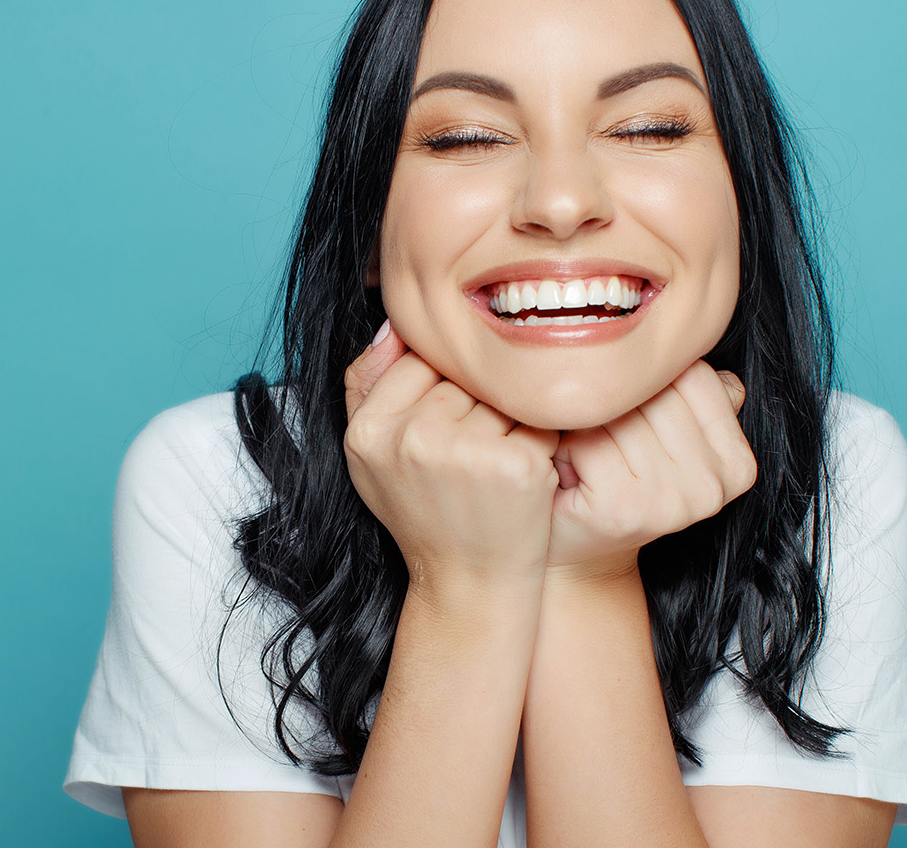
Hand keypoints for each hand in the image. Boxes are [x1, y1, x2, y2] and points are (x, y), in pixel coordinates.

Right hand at [343, 320, 561, 598]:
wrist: (466, 584)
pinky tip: (521, 474)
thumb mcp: (371, 454)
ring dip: (508, 419)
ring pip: (502, 392)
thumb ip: (366, 383)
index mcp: (369, 431)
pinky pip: (539, 418)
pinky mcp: (516, 466)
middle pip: (463, 374)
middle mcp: (413, 438)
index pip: (418, 358)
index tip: (445, 429)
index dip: (440, 390)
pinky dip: (540, 440)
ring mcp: (466, 452)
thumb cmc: (424, 512)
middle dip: (475, 403)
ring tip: (492, 465)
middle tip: (470, 457)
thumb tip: (394, 322)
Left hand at [545, 360, 755, 581]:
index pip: (692, 376)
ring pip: (619, 413)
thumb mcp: (664, 434)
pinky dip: (564, 445)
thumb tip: (696, 337)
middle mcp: (715, 486)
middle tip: (597, 434)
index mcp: (738, 463)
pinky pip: (588, 439)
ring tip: (582, 450)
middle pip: (654, 393)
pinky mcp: (626, 508)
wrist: (576, 550)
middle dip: (614, 402)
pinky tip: (567, 467)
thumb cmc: (613, 479)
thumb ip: (690, 391)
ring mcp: (675, 501)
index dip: (645, 383)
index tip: (631, 414)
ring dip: (585, 423)